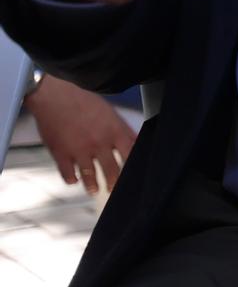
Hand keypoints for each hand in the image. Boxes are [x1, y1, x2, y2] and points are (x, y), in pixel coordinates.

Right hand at [23, 75, 136, 194]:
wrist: (55, 96)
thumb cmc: (83, 99)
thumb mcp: (109, 111)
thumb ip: (121, 128)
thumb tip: (134, 139)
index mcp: (114, 130)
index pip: (130, 154)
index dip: (133, 166)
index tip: (133, 175)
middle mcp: (99, 143)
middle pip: (112, 169)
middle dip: (114, 182)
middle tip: (113, 188)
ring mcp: (79, 150)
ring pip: (90, 176)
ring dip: (92, 185)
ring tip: (94, 190)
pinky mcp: (61, 154)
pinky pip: (68, 174)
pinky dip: (72, 179)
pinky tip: (73, 180)